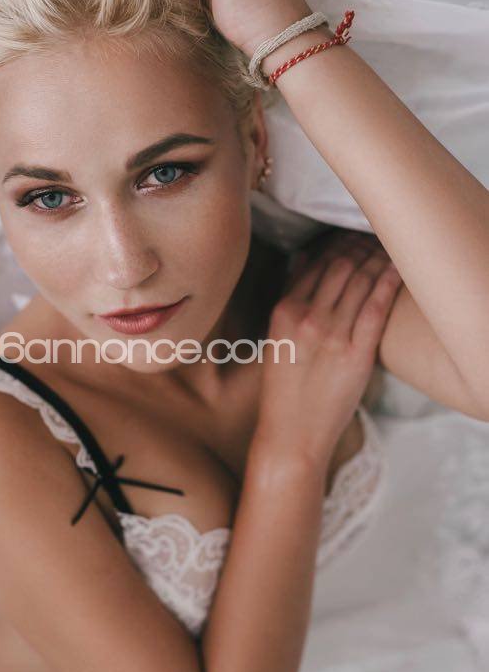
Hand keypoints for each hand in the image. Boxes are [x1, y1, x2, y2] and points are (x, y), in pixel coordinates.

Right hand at [255, 235, 401, 471]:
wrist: (292, 432)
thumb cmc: (284, 389)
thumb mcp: (277, 338)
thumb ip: (290, 299)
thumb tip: (304, 261)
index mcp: (283, 312)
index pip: (316, 264)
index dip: (338, 246)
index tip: (351, 239)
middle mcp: (307, 318)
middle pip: (341, 266)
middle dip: (360, 248)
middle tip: (373, 242)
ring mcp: (332, 335)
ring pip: (360, 281)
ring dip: (376, 261)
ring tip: (387, 252)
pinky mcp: (356, 354)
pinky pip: (376, 307)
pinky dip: (388, 284)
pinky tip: (396, 271)